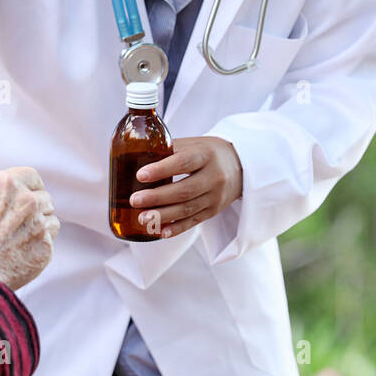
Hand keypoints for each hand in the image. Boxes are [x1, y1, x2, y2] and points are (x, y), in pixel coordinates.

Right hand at [0, 149, 57, 289]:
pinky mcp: (46, 247)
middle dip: (31, 208)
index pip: (31, 176)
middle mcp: (27, 200)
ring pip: (49, 218)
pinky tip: (19, 252)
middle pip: (42, 197)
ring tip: (14, 238)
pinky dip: (39, 245)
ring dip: (38, 225)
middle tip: (10, 223)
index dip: (24, 187)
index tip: (13, 199)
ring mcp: (39, 224)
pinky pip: (51, 241)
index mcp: (6, 183)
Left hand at [127, 136, 242, 238]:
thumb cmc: (207, 152)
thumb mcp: (194, 144)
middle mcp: (214, 177)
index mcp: (206, 155)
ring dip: (163, 215)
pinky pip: (193, 222)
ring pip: (187, 209)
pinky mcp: (213, 211)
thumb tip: (136, 154)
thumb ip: (170, 149)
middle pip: (184, 190)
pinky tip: (161, 231)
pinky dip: (176, 228)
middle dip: (157, 197)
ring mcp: (215, 196)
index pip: (183, 162)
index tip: (140, 175)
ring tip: (142, 218)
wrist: (240, 166)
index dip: (162, 169)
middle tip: (135, 200)